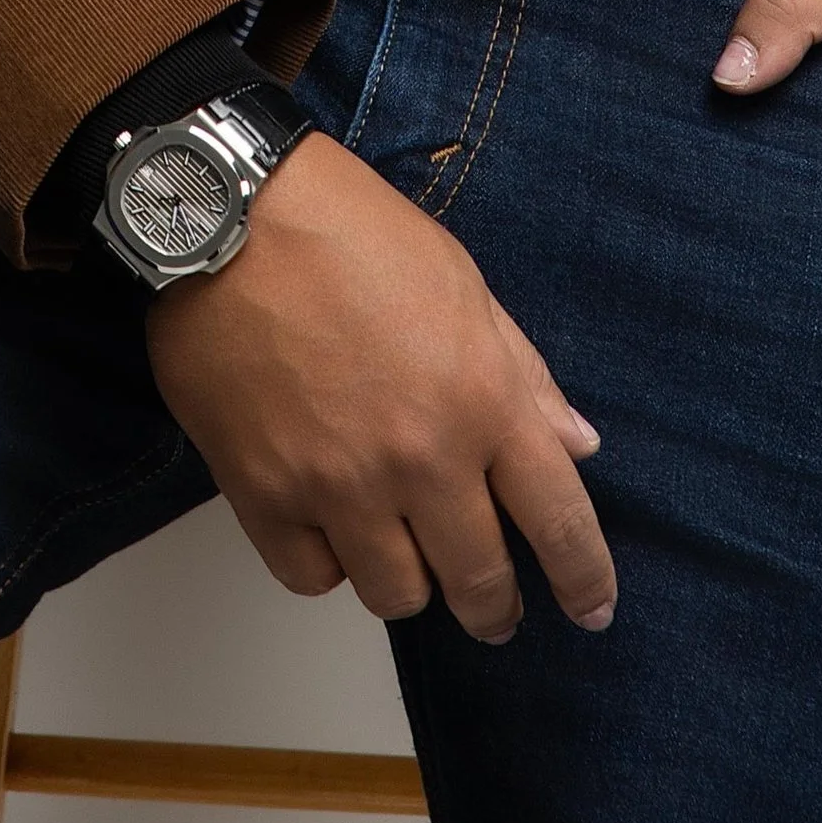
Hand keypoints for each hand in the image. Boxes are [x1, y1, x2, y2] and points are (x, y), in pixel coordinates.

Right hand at [144, 130, 614, 644]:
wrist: (229, 215)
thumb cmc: (346, 231)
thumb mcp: (460, 282)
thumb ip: (520, 373)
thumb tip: (575, 443)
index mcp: (481, 398)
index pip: (559, 520)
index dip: (584, 579)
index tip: (592, 607)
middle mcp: (419, 456)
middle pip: (479, 581)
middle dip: (495, 607)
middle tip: (493, 607)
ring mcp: (339, 484)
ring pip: (397, 596)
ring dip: (409, 580)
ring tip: (402, 548)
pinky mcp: (264, 495)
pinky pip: (313, 578)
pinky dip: (328, 563)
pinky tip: (330, 526)